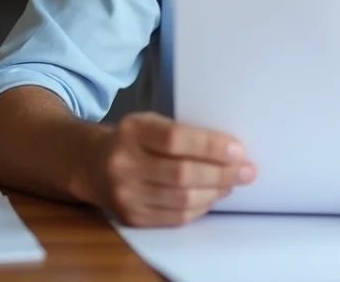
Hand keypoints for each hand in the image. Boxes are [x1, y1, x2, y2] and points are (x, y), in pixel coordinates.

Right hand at [88, 112, 255, 226]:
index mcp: (132, 131)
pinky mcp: (131, 216)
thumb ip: (184, 132)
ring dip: (215, 192)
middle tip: (247, 171)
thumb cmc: (133, 140)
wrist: (92, 164)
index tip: (238, 150)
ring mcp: (125, 194)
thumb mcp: (151, 123)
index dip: (210, 147)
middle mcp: (124, 164)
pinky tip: (212, 196)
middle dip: (221, 173)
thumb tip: (230, 150)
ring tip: (232, 183)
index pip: (175, 140)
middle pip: (182, 174)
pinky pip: (175, 216)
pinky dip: (200, 207)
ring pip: (182, 199)